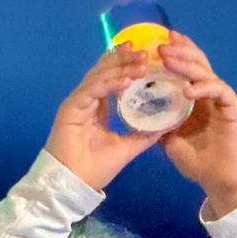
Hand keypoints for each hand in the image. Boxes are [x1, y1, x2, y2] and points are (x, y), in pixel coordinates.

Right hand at [44, 47, 162, 191]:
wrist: (74, 185)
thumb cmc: (95, 169)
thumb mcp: (126, 148)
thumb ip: (143, 135)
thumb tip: (166, 125)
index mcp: (96, 107)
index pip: (110, 78)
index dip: (125, 64)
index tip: (145, 55)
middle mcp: (86, 101)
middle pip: (104, 71)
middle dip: (124, 59)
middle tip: (145, 52)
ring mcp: (77, 103)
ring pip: (99, 76)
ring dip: (121, 68)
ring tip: (141, 62)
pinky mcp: (70, 108)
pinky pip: (92, 90)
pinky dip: (110, 83)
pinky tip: (127, 80)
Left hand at [158, 32, 236, 217]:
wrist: (222, 180)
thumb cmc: (199, 162)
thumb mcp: (171, 142)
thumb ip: (159, 127)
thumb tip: (138, 119)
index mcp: (196, 99)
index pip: (185, 69)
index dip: (174, 55)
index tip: (156, 44)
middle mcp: (209, 94)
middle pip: (196, 64)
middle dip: (179, 51)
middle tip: (160, 45)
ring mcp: (222, 99)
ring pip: (206, 73)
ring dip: (187, 64)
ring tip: (169, 59)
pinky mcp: (233, 107)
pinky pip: (219, 90)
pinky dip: (203, 87)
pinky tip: (188, 90)